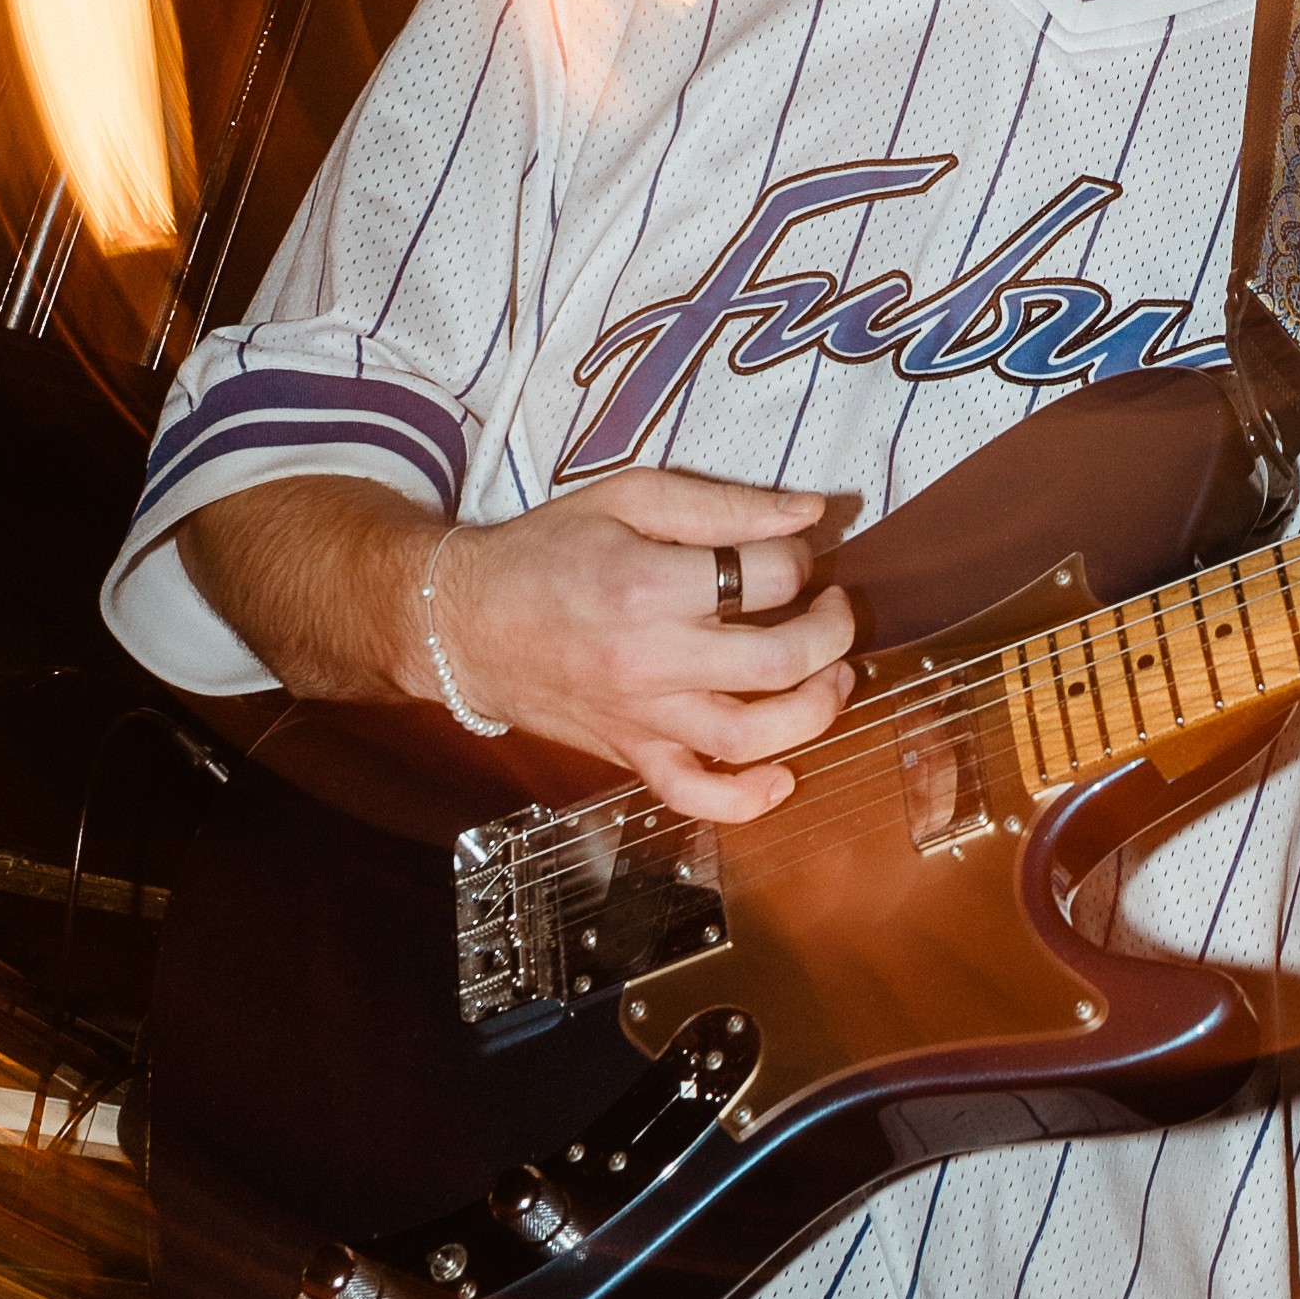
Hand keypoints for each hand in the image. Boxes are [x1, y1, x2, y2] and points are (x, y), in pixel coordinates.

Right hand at [417, 468, 854, 826]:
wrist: (464, 623)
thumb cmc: (544, 552)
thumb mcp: (626, 499)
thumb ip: (720, 504)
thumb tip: (807, 512)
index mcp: (649, 585)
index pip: (769, 577)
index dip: (802, 559)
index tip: (795, 555)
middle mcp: (652, 659)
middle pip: (781, 661)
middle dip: (833, 632)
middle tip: (835, 609)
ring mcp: (643, 716)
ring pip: (754, 737)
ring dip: (816, 709)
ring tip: (833, 676)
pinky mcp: (630, 753)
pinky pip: (695, 795)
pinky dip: (747, 799)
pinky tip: (782, 775)